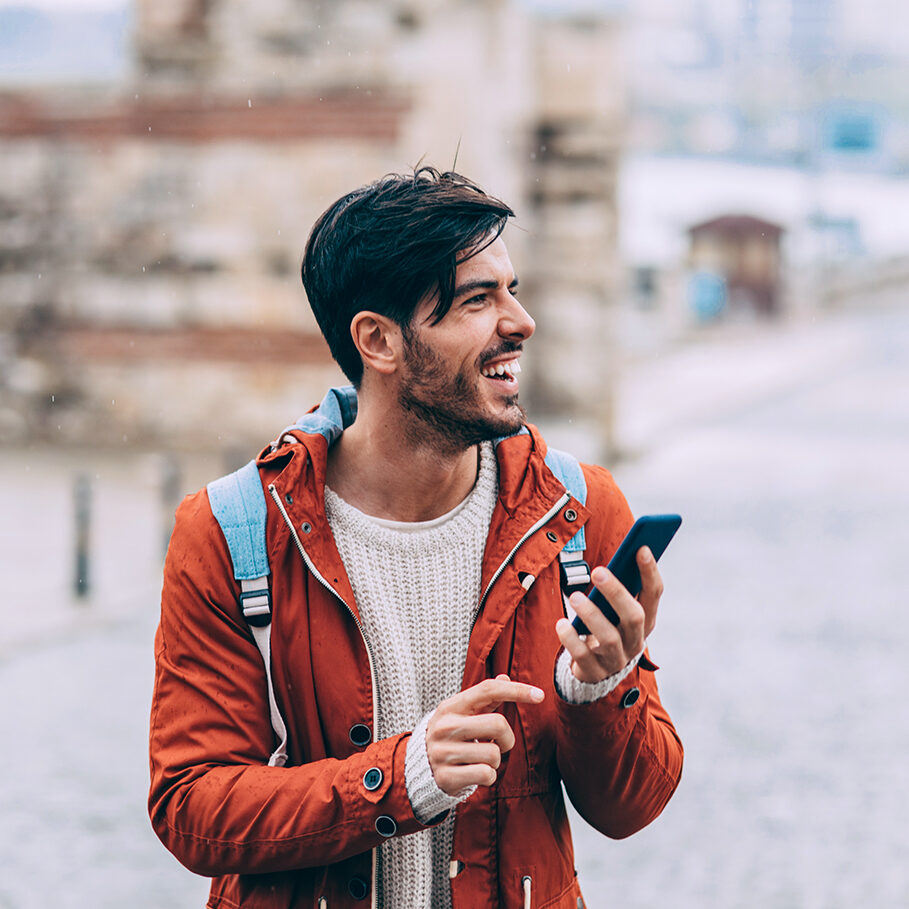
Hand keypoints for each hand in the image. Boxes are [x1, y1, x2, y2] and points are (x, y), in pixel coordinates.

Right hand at [425, 675, 543, 795]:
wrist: (419, 767)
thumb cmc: (451, 735)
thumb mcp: (462, 713)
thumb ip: (485, 697)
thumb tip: (505, 677)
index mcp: (451, 706)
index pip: (488, 690)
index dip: (517, 690)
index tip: (539, 695)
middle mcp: (445, 726)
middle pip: (498, 724)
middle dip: (507, 738)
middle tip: (499, 744)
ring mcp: (444, 752)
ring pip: (494, 754)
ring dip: (495, 760)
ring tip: (481, 759)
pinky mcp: (446, 776)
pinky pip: (486, 775)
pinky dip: (488, 776)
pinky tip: (475, 772)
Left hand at [555, 545, 662, 682]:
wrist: (596, 670)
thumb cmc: (606, 628)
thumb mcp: (615, 611)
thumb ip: (618, 589)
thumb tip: (618, 556)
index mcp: (645, 621)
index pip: (654, 594)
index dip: (650, 572)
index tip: (642, 548)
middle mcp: (635, 641)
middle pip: (633, 616)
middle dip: (617, 592)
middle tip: (597, 572)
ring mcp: (616, 659)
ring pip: (609, 638)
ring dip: (592, 615)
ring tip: (575, 597)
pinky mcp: (595, 671)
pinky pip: (583, 656)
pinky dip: (571, 639)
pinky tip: (562, 624)